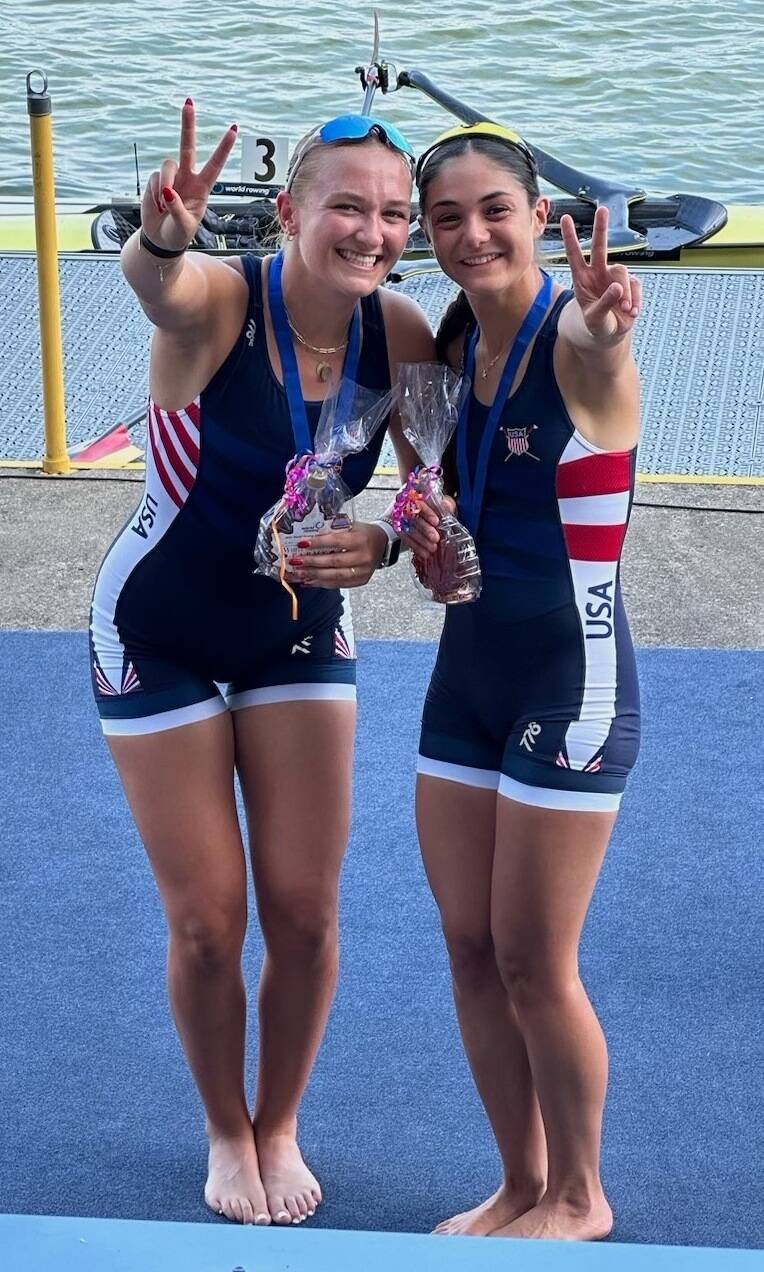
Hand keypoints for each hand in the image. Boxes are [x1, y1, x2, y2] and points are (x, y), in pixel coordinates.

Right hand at [141, 98, 237, 250]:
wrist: (161, 240)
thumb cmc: (178, 234)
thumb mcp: (183, 226)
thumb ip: (177, 208)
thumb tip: (167, 190)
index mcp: (202, 188)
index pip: (215, 164)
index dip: (224, 147)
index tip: (234, 128)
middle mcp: (188, 177)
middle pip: (187, 145)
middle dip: (188, 123)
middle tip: (189, 101)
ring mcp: (172, 177)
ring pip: (168, 164)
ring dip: (165, 183)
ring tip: (164, 205)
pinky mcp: (157, 180)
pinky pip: (155, 178)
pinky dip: (155, 193)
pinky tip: (158, 206)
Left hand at [287, 523, 388, 587]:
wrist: (384, 543)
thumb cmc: (363, 532)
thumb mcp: (351, 525)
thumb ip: (333, 530)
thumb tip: (308, 536)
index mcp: (361, 539)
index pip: (336, 542)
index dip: (318, 544)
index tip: (302, 544)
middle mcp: (363, 557)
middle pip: (333, 562)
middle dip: (311, 563)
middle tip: (295, 562)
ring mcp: (363, 571)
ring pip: (334, 576)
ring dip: (313, 576)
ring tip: (298, 574)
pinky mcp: (361, 581)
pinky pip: (339, 584)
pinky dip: (322, 583)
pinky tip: (309, 581)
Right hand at [399, 495, 456, 558]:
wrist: (420, 512)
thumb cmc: (432, 507)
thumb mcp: (441, 504)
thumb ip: (445, 504)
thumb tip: (446, 505)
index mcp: (414, 493)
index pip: (419, 501)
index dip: (427, 512)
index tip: (436, 521)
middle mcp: (404, 503)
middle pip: (413, 517)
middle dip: (425, 529)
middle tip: (435, 538)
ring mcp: (399, 516)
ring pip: (408, 529)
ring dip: (421, 540)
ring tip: (432, 548)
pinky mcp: (398, 528)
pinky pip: (405, 538)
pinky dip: (415, 546)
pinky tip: (424, 553)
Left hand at [560, 207, 641, 345]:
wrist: (610, 333)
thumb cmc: (596, 325)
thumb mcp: (596, 319)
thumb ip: (604, 303)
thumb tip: (617, 287)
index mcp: (582, 279)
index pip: (574, 255)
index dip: (570, 237)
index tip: (565, 217)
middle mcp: (597, 273)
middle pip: (600, 247)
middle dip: (601, 228)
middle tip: (602, 209)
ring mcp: (614, 277)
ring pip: (622, 274)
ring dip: (625, 294)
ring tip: (625, 310)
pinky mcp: (630, 283)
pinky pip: (635, 287)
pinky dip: (635, 301)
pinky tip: (631, 312)